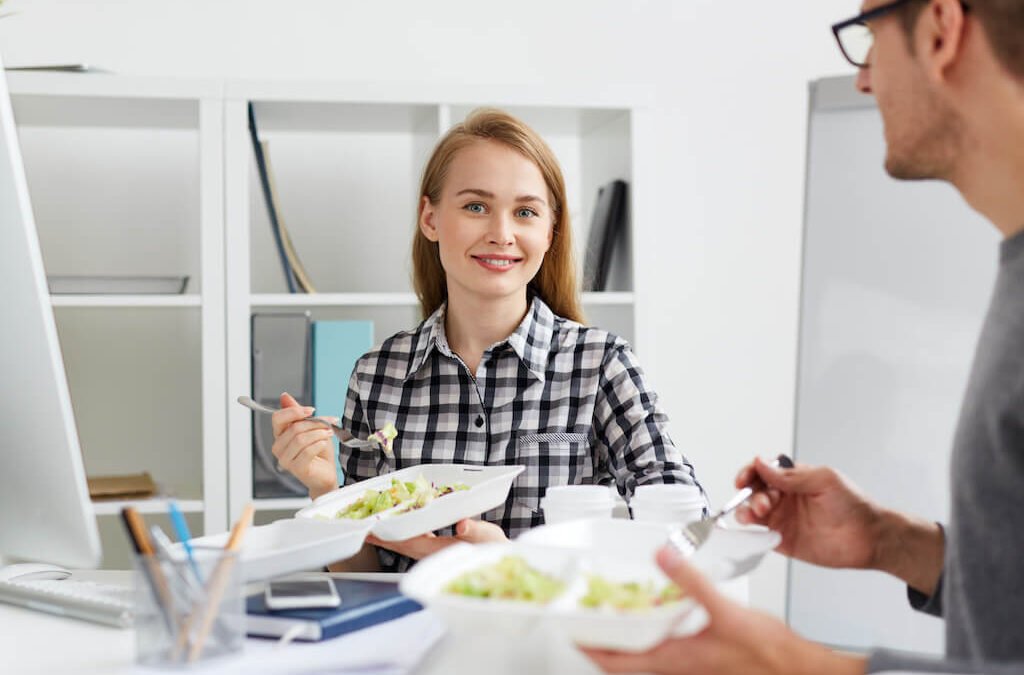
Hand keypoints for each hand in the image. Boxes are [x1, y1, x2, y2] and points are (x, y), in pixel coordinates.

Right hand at [270, 392, 337, 499]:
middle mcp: (278, 448)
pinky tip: (324, 444)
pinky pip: (307, 451)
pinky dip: (319, 444)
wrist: (326, 473)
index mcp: (280, 435)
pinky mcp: (296, 469)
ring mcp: (285, 460)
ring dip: (319, 433)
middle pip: (294, 427)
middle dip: (315, 423)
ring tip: (329, 434)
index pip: (277, 418)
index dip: (295, 411)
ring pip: (301, 439)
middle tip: (329, 424)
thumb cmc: (318, 451)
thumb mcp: (311, 427)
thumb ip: (298, 413)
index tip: (312, 410)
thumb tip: (284, 396)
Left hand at [366, 518, 507, 559]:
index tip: (368, 530)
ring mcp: (430, 550)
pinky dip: (403, 529)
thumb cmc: (493, 549)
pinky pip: (413, 537)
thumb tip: (462, 524)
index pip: (405, 541)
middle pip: (398, 542)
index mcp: (435, 549)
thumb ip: (474, 530)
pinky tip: (401, 520)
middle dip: (379, 534)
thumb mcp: (486, 537)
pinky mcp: (435, 546)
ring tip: (373, 521)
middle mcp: (428, 551)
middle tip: (359, 524)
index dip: (386, 535)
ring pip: (403, 540)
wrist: (499, 560)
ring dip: (388, 532)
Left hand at [581, 546, 865, 674]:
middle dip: (596, 642)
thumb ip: (692, 582)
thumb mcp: (727, 611)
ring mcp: (686, 665)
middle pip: (621, 661)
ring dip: (620, 640)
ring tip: (603, 616)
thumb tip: (662, 555)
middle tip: (576, 620)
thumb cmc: (768, 652)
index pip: (615, 660)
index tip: (564, 630)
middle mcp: (675, 667)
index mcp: (674, 659)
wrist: (797, 671)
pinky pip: (660, 650)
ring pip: (640, 657)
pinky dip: (647, 634)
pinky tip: (651, 614)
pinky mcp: (699, 659)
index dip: (586, 647)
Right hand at [732, 456, 884, 569]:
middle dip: (751, 495)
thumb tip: (761, 463)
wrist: (869, 537)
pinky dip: (751, 534)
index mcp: (792, 478)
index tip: (744, 479)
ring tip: (752, 516)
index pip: (762, 471)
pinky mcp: (783, 541)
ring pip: (752, 513)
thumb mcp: (823, 480)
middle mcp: (784, 497)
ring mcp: (782, 519)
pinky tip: (755, 532)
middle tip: (764, 503)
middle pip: (753, 492)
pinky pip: (759, 536)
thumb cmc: (853, 504)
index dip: (749, 473)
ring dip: (746, 512)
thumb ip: (790, 475)